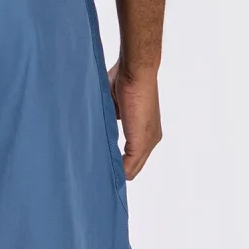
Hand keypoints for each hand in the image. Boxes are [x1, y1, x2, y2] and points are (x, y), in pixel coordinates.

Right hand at [107, 62, 162, 179]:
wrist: (135, 71)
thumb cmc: (123, 79)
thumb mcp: (117, 106)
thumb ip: (113, 120)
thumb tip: (100, 129)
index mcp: (147, 130)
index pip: (134, 157)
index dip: (118, 163)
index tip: (101, 166)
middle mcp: (151, 138)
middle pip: (133, 168)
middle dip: (116, 172)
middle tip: (97, 176)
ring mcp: (148, 141)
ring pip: (131, 170)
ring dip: (115, 173)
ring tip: (98, 176)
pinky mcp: (141, 142)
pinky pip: (128, 167)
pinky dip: (116, 172)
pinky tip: (103, 172)